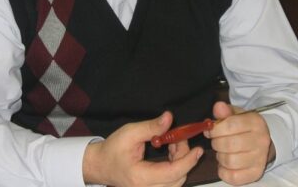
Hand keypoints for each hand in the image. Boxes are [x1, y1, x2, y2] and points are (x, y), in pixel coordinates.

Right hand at [83, 111, 203, 186]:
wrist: (100, 165)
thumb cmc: (113, 149)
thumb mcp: (129, 133)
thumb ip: (151, 127)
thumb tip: (169, 118)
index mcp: (140, 177)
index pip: (172, 173)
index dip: (187, 161)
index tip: (198, 149)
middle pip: (178, 179)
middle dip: (185, 158)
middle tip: (180, 138)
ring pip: (176, 182)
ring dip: (181, 163)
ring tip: (173, 144)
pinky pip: (171, 183)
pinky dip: (176, 168)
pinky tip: (171, 153)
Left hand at [205, 102, 274, 185]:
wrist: (263, 140)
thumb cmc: (245, 126)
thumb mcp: (236, 114)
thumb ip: (225, 111)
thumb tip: (218, 107)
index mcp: (255, 123)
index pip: (230, 125)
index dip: (215, 129)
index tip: (210, 130)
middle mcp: (261, 141)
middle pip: (228, 145)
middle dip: (216, 143)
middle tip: (216, 141)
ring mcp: (260, 159)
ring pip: (230, 161)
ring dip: (220, 157)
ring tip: (222, 152)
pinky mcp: (256, 173)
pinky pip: (233, 177)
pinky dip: (224, 171)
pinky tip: (225, 164)